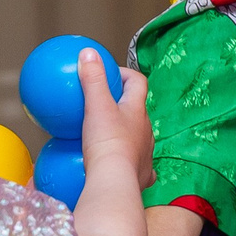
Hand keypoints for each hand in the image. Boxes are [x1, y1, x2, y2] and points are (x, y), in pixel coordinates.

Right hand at [77, 54, 151, 188]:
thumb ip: (92, 78)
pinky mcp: (141, 175)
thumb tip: (89, 53)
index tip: (109, 74)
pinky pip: (137, 165)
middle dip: (123, 105)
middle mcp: (146, 131)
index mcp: (137, 111)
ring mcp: (146, 154)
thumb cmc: (107, 143)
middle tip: (102, 104)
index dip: (126, 75)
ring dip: (125, 133)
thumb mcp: (96, 106)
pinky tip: (116, 166)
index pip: (138, 83)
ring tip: (105, 135)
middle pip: (138, 111)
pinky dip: (127, 162)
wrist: (115, 182)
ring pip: (138, 137)